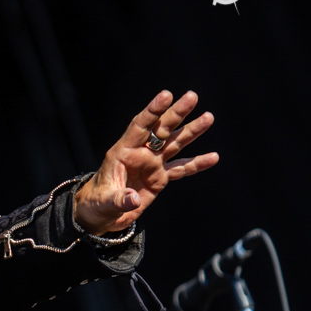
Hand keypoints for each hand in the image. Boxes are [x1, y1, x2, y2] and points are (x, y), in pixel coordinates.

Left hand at [74, 90, 218, 235]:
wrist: (101, 215)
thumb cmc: (97, 203)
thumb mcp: (104, 202)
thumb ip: (119, 199)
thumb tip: (133, 199)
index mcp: (122, 152)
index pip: (139, 126)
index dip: (153, 111)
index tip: (166, 95)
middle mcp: (140, 153)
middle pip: (160, 129)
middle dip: (176, 113)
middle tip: (192, 96)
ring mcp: (152, 165)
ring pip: (174, 144)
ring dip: (191, 131)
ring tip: (208, 117)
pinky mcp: (160, 178)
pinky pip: (181, 169)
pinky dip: (196, 164)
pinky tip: (213, 157)